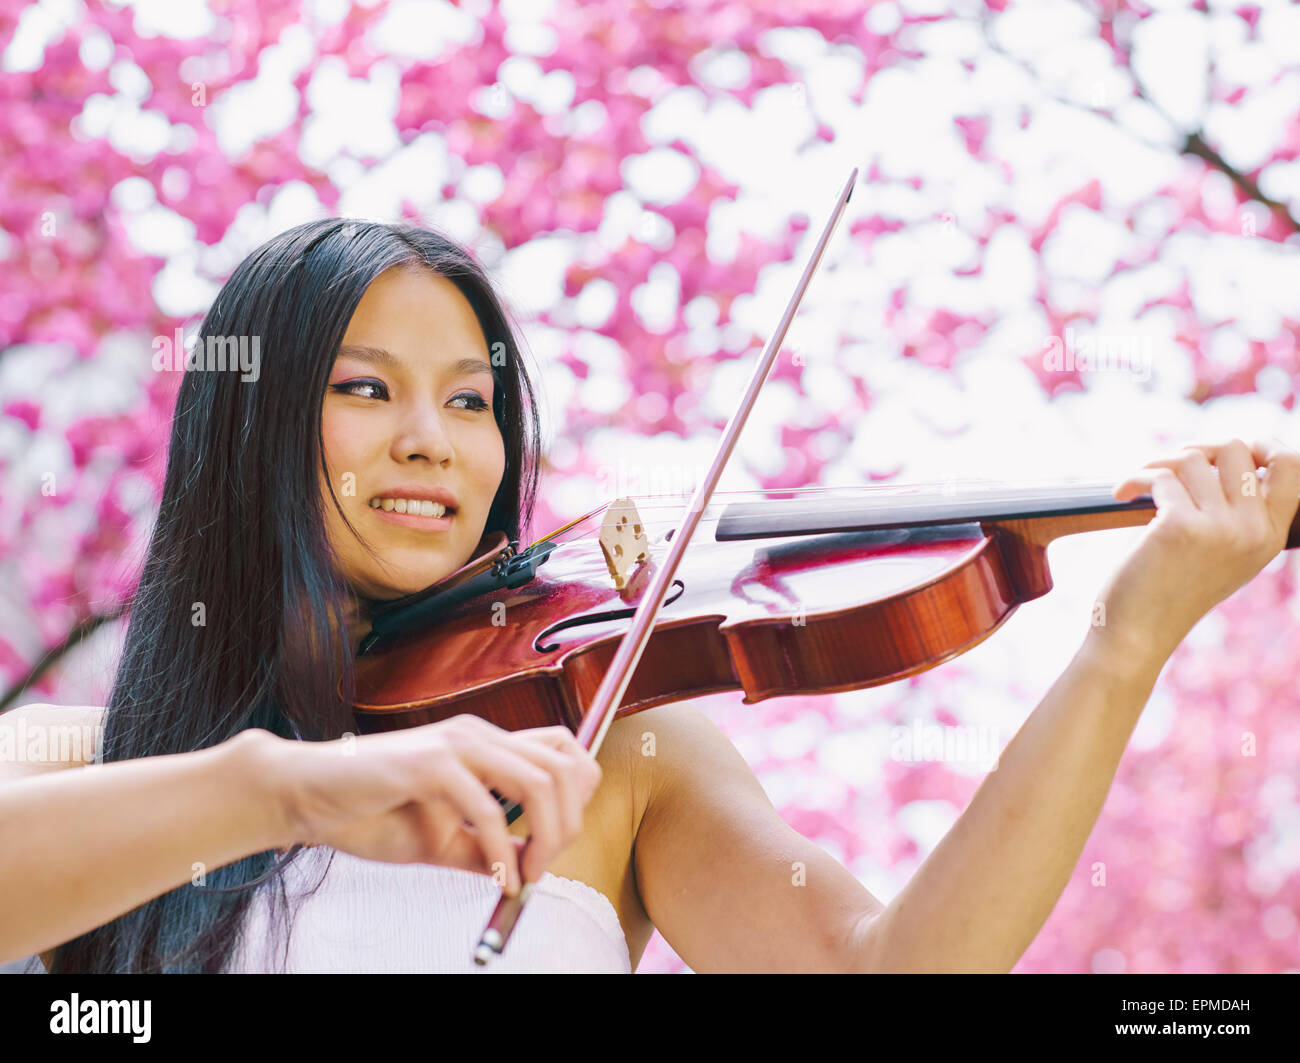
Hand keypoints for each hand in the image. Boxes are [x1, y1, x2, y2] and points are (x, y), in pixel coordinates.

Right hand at [261, 715, 601, 894]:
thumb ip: (485, 848)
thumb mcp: (442, 838)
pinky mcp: (430, 764)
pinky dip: (503, 853)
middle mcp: (477, 734)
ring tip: (526, 876)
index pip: (563, 747)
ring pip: (538, 782)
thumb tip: (530, 869)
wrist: (307, 797)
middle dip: (569, 824)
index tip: (559, 841)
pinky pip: (487, 811)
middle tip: (544, 869)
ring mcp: (455, 744)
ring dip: (546, 838)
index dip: (578, 793)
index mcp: (484, 742)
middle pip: (562, 766)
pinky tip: (500, 879)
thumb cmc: (369, 812)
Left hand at [1091, 438, 1299, 663]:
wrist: (1138, 634)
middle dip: (1197, 449)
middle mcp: (1253, 530)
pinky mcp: (1180, 526)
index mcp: (1270, 536)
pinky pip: (1159, 476)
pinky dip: (1134, 478)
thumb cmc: (1171, 592)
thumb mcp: (1224, 555)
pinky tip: (1121, 494)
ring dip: (1158, 465)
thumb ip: (1238, 514)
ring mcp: (1220, 527)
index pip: (1293, 466)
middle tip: (1169, 469)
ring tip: (1139, 486)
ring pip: (1191, 458)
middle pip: (1235, 449)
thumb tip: (1224, 455)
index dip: (1262, 444)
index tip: (1222, 450)